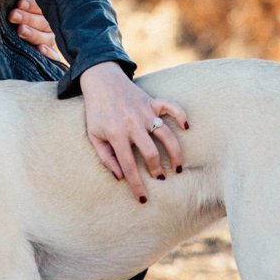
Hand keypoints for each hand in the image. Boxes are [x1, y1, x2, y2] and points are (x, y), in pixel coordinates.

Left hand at [9, 0, 63, 62]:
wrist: (21, 52)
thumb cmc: (16, 25)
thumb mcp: (18, 16)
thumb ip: (18, 10)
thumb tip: (15, 3)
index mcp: (42, 14)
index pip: (38, 7)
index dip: (30, 5)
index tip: (20, 3)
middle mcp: (48, 27)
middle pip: (41, 22)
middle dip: (27, 18)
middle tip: (13, 15)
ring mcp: (50, 41)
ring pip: (46, 37)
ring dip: (33, 33)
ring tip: (20, 30)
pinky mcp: (52, 56)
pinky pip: (53, 55)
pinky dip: (48, 53)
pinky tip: (40, 48)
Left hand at [79, 61, 188, 201]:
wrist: (101, 80)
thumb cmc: (96, 112)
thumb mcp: (94, 135)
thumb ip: (106, 157)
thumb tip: (120, 177)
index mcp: (116, 134)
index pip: (128, 166)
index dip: (136, 185)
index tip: (143, 199)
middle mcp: (132, 124)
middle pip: (151, 153)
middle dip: (157, 170)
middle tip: (159, 178)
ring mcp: (144, 112)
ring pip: (166, 135)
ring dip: (174, 153)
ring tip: (177, 167)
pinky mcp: (152, 102)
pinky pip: (171, 107)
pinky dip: (181, 115)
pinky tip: (186, 127)